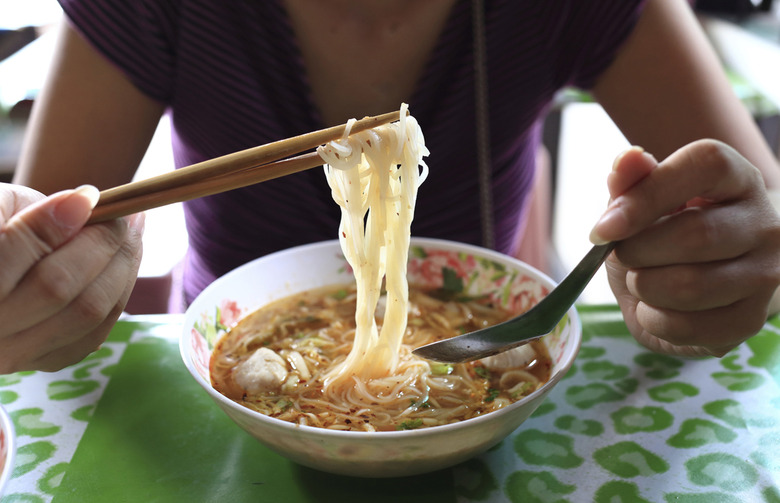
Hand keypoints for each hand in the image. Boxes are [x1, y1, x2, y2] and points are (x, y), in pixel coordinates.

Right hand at [0, 183, 143, 372]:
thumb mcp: (0, 209)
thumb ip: (33, 212)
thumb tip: (84, 203)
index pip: (15, 250)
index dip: (61, 220)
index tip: (90, 196)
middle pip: (60, 287)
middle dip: (103, 244)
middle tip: (124, 216)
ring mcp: (11, 354)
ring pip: (87, 314)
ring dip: (122, 267)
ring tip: (131, 234)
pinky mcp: (42, 362)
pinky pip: (96, 332)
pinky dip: (118, 294)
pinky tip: (122, 264)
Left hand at [590, 140, 779, 356]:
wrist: (697, 283)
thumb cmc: (664, 233)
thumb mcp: (641, 203)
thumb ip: (632, 182)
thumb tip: (626, 160)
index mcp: (737, 178)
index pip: (705, 165)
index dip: (647, 196)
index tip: (602, 228)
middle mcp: (765, 223)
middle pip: (695, 235)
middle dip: (637, 252)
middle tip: (625, 256)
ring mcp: (765, 274)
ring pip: (690, 287)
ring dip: (643, 288)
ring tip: (642, 280)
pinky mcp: (750, 320)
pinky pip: (687, 327)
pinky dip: (653, 320)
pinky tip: (655, 308)